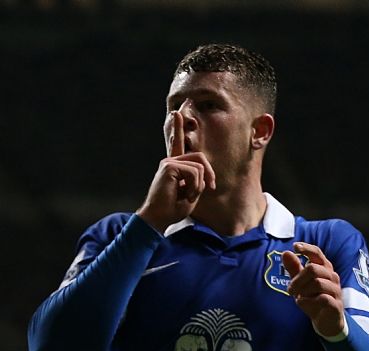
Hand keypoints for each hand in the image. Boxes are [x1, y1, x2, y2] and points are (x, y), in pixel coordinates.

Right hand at [137, 111, 215, 232]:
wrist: (158, 218)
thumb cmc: (173, 209)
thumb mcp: (191, 194)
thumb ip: (198, 180)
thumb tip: (205, 174)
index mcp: (174, 167)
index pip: (177, 144)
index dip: (177, 128)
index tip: (176, 113)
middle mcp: (170, 162)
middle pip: (200, 158)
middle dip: (209, 174)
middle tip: (210, 188)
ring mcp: (168, 163)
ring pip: (199, 167)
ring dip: (199, 186)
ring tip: (188, 196)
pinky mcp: (169, 167)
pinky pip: (194, 173)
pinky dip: (194, 186)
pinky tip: (184, 194)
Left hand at [282, 242, 344, 336]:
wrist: (326, 321)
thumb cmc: (313, 298)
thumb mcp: (300, 283)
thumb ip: (294, 269)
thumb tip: (286, 252)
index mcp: (324, 268)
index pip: (317, 253)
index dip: (307, 248)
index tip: (295, 247)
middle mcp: (332, 276)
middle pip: (313, 269)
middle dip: (297, 279)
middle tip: (290, 290)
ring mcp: (336, 290)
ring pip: (317, 283)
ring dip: (303, 291)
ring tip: (299, 298)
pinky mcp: (336, 304)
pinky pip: (322, 298)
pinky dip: (309, 302)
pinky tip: (305, 304)